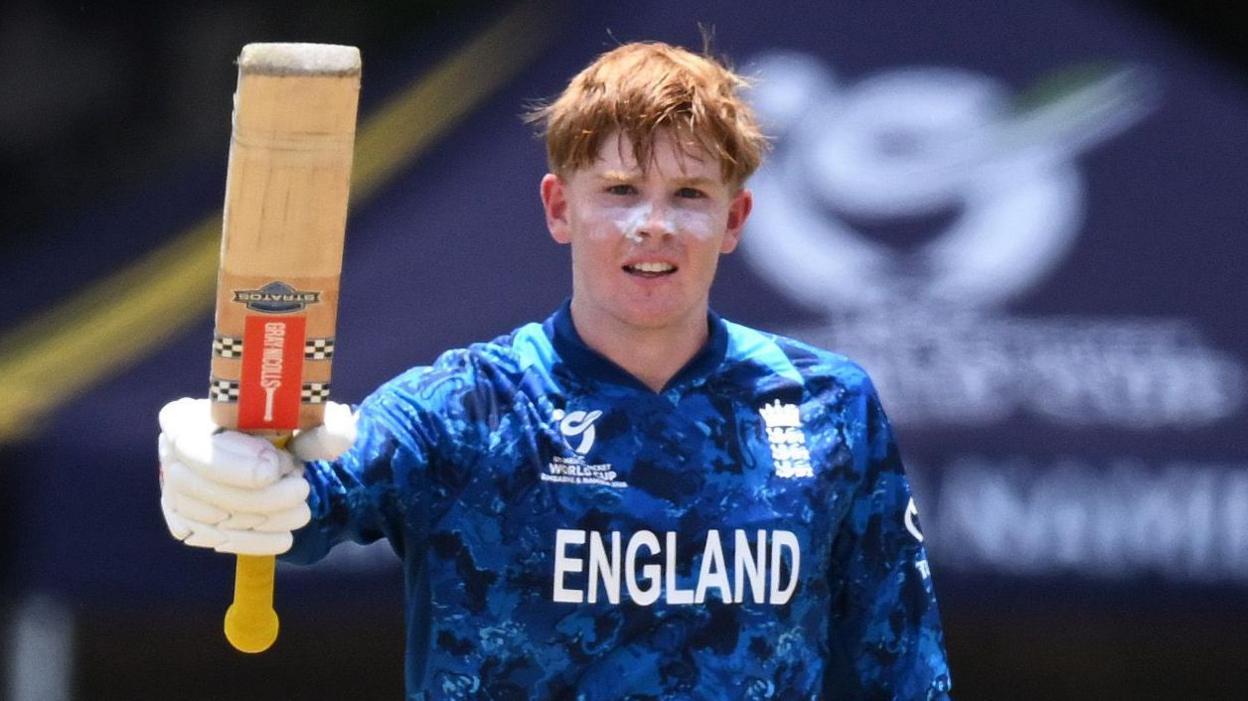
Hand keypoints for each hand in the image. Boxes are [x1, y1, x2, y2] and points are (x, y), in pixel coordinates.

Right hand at [157, 398, 355, 554]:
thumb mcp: (306, 423)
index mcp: (186, 417)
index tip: (275, 467)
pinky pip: (213, 539)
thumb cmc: (284, 432)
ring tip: (302, 510)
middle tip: (301, 489)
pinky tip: (285, 536)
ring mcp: (173, 493)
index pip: (189, 440)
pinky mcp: (186, 523)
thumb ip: (325, 426)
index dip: (229, 460)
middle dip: (256, 495)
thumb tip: (341, 427)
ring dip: (262, 518)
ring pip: (209, 515)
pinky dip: (253, 542)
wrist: (276, 464)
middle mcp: (170, 455)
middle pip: (199, 484)